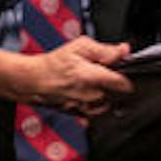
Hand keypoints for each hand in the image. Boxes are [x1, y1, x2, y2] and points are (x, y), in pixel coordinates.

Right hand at [0, 38, 133, 114]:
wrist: (33, 79)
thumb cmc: (54, 63)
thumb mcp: (80, 47)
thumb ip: (105, 49)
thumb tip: (124, 50)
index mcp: (93, 77)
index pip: (125, 83)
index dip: (128, 76)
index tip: (122, 71)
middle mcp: (91, 96)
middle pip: (118, 93)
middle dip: (114, 83)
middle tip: (102, 73)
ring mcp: (86, 107)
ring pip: (108, 103)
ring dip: (106, 94)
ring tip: (93, 84)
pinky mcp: (80, 114)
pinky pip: (96, 112)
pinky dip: (96, 104)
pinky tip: (87, 94)